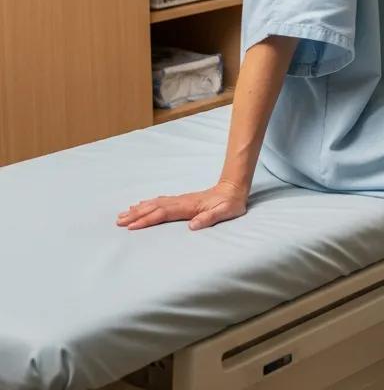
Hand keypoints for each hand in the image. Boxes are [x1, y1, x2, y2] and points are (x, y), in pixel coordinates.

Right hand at [117, 179, 247, 230]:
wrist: (234, 188)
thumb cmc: (230, 203)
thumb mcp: (225, 212)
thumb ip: (209, 218)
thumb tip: (192, 225)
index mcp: (189, 206)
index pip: (164, 213)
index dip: (148, 219)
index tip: (132, 226)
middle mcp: (182, 201)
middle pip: (155, 207)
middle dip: (137, 214)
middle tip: (119, 220)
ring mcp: (181, 200)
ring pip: (156, 203)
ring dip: (140, 208)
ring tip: (124, 213)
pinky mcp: (183, 200)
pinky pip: (161, 201)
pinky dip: (149, 203)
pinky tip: (142, 204)